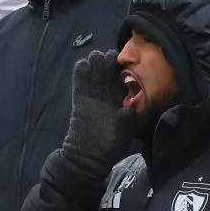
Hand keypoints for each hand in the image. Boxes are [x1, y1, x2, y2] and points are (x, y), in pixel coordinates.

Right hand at [61, 50, 136, 177]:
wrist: (89, 158)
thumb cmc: (110, 146)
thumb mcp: (125, 132)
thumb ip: (128, 119)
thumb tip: (130, 108)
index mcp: (118, 105)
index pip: (120, 86)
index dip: (121, 74)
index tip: (124, 62)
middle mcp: (105, 101)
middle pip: (105, 79)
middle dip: (107, 66)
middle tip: (108, 52)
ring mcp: (91, 101)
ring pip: (93, 80)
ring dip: (94, 68)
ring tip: (95, 54)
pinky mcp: (79, 103)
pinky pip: (80, 87)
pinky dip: (80, 77)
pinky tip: (81, 64)